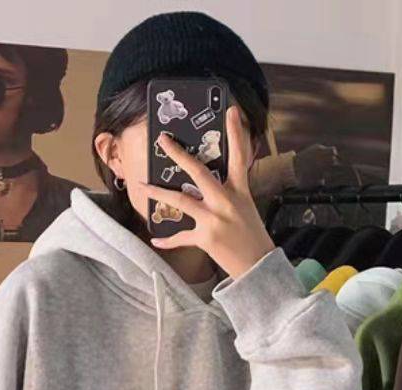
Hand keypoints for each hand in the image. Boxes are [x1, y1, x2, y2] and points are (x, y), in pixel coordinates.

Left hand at [144, 106, 274, 278]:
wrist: (258, 266)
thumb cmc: (251, 237)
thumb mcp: (246, 208)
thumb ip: (229, 194)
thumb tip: (207, 185)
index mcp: (240, 191)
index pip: (240, 157)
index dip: (236, 133)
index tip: (231, 111)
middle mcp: (226, 201)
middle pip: (199, 172)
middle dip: (178, 154)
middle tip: (163, 140)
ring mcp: (214, 219)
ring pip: (181, 200)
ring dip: (159, 192)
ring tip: (143, 185)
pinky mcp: (206, 238)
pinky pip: (181, 237)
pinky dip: (168, 240)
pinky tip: (155, 240)